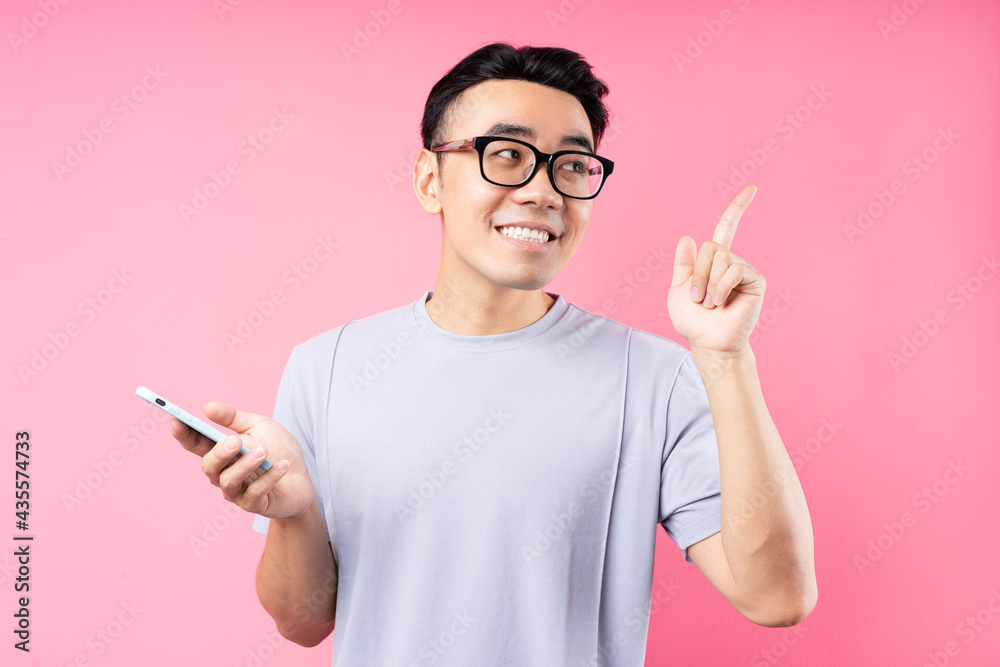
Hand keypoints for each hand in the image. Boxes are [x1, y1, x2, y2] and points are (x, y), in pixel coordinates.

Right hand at [171, 401, 316, 519]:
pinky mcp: (254, 505)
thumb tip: (208, 407)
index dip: (184, 435)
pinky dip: (269, 478)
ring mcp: (237, 491)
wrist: (302, 478)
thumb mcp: (259, 426)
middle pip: (209, 466)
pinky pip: (254, 494)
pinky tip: (282, 465)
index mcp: (221, 452)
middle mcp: (223, 473)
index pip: (196, 444)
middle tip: (235, 441)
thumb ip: (234, 418)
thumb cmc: (279, 449)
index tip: (176, 420)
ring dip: (246, 465)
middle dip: (219, 453)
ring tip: (264, 451)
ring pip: (229, 481)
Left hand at [667, 185, 765, 356]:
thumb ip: (683, 264)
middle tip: (699, 298)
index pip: (727, 228)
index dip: (739, 208)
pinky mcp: (755, 280)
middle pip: (712, 246)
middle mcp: (732, 262)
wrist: (707, 341)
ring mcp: (745, 270)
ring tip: (711, 303)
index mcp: (714, 262)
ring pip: (721, 257)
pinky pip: (733, 269)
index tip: (753, 188)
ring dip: (707, 283)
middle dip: (698, 273)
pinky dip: (720, 286)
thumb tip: (687, 237)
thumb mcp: (678, 289)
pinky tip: (720, 302)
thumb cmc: (693, 321)